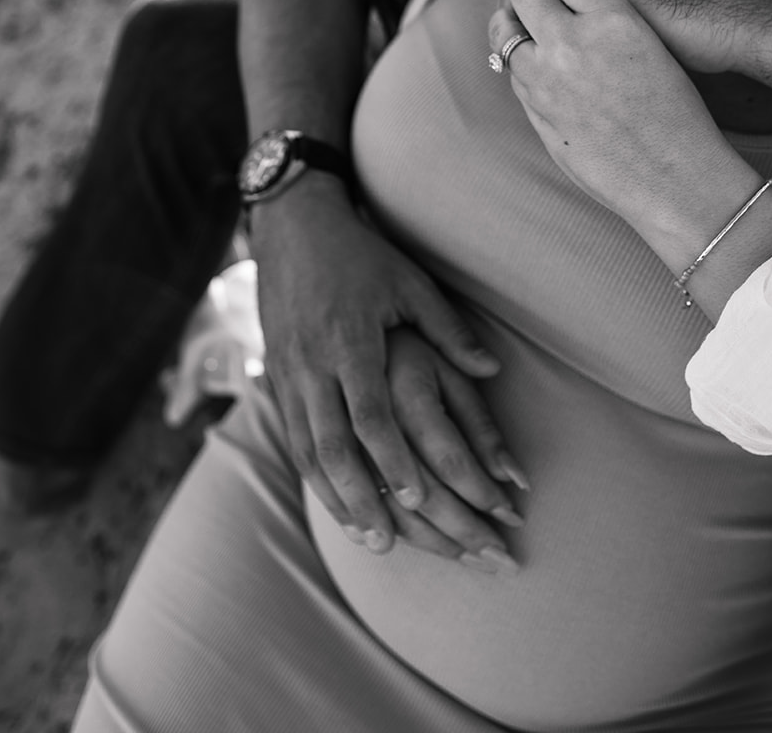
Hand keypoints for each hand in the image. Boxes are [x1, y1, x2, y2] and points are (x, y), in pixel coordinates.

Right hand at [251, 175, 507, 551]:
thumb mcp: (409, 283)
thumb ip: (448, 330)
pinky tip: (337, 503)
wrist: (293, 228)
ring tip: (368, 539)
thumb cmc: (360, 256)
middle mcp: (314, 364)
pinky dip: (315, 478)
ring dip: (337, 499)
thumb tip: (493, 370)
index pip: (369, 413)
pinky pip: (293, 439)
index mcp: (350, 341)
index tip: (416, 495)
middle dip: (362, 499)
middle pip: (333, 446)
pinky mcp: (277, 378)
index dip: (391, 459)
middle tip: (390, 542)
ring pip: (308, 451)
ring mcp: (290, 374)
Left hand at [489, 0, 749, 237]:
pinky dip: (514, 56)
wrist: (674, 180)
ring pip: (505, 30)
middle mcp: (572, 44)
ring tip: (513, 5)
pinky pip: (512, 72)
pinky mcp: (534, 112)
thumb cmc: (679, 113)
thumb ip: (607, 14)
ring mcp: (546, 81)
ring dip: (507, 12)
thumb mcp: (653, 45)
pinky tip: (523, 52)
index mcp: (613, 19)